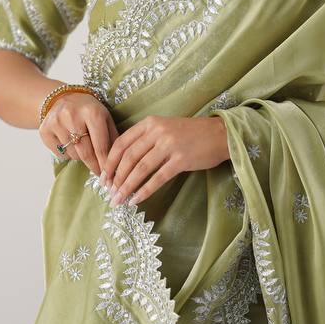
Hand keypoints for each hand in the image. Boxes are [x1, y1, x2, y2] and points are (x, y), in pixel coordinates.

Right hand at [39, 92, 118, 176]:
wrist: (62, 98)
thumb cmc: (89, 111)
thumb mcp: (105, 118)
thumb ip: (113, 139)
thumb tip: (119, 164)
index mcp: (92, 112)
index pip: (100, 146)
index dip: (105, 164)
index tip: (109, 177)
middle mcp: (72, 115)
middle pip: (85, 153)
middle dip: (94, 166)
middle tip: (100, 175)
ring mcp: (56, 122)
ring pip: (72, 154)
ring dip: (81, 157)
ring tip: (83, 147)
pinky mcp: (44, 130)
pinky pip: (59, 153)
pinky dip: (67, 153)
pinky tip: (69, 143)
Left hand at [100, 114, 229, 207]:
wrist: (220, 134)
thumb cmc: (191, 134)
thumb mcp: (165, 129)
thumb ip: (145, 140)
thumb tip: (124, 164)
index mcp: (149, 123)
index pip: (121, 143)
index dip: (109, 162)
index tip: (103, 178)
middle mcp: (157, 132)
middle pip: (128, 157)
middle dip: (116, 178)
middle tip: (109, 194)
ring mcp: (169, 145)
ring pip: (140, 169)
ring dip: (127, 187)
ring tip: (119, 200)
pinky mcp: (181, 160)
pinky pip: (158, 178)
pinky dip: (145, 191)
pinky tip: (136, 200)